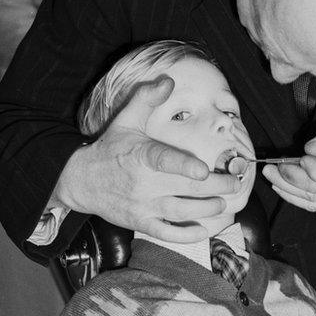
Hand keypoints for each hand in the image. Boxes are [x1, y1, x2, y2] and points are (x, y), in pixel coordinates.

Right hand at [56, 75, 238, 242]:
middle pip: (183, 189)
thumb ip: (147, 98)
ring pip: (180, 212)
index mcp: (140, 156)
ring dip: (206, 209)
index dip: (184, 166)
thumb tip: (168, 79)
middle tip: (234, 183)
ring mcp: (142, 206)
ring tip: (223, 203)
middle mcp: (142, 183)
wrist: (81, 181)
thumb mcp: (126, 120)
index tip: (204, 169)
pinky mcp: (141, 223)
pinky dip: (187, 235)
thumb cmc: (111, 149)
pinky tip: (204, 229)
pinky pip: (167, 234)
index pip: (163, 161)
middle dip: (214, 188)